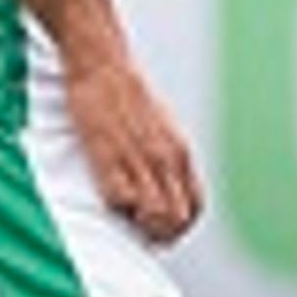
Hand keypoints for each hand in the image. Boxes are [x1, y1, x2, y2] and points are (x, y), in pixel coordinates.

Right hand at [64, 54, 202, 245]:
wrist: (102, 63)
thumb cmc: (125, 91)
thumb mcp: (161, 124)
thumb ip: (167, 154)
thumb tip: (165, 181)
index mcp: (179, 152)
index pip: (194, 207)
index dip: (180, 226)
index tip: (162, 228)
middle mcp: (164, 159)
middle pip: (177, 219)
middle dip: (160, 233)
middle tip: (140, 230)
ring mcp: (137, 159)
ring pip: (154, 217)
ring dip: (139, 226)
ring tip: (124, 218)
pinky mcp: (108, 157)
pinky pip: (119, 201)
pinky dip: (114, 208)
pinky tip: (107, 196)